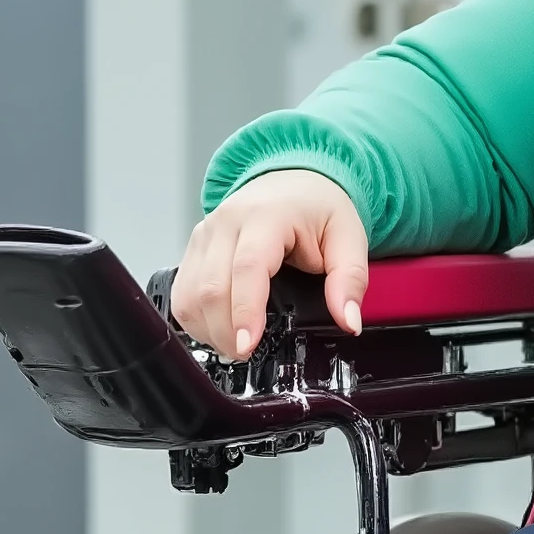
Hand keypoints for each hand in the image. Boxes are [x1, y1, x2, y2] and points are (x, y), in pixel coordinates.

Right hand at [172, 170, 369, 360]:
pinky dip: (197, 319)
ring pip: (190, 295)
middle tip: (250, 352)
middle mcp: (227, 222)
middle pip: (212, 288)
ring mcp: (205, 235)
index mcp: (266, 216)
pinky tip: (220, 328)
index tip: (248, 345)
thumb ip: (350, 280)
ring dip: (210, 329)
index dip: (244, 311)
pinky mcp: (193, 249)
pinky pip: (183, 294)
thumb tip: (349, 321)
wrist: (294, 181)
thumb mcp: (349, 237)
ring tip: (237, 344)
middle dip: (227, 331)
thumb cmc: (318, 207)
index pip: (247, 268)